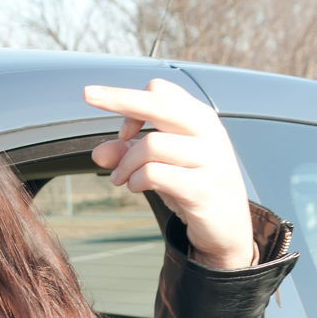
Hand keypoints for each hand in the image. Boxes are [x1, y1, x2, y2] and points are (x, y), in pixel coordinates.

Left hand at [84, 79, 254, 269]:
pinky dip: (135, 180)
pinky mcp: (201, 188)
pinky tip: (135, 186)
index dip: (131, 102)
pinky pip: (154, 174)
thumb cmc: (195, 187)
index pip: (160, 90)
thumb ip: (131, 154)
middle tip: (87, 94)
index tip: (122, 130)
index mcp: (199, 118)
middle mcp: (206, 132)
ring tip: (120, 178)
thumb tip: (98, 153)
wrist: (229, 227)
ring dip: (124, 163)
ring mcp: (207, 159)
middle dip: (117, 97)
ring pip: (149, 144)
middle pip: (157, 102)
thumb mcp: (162, 165)